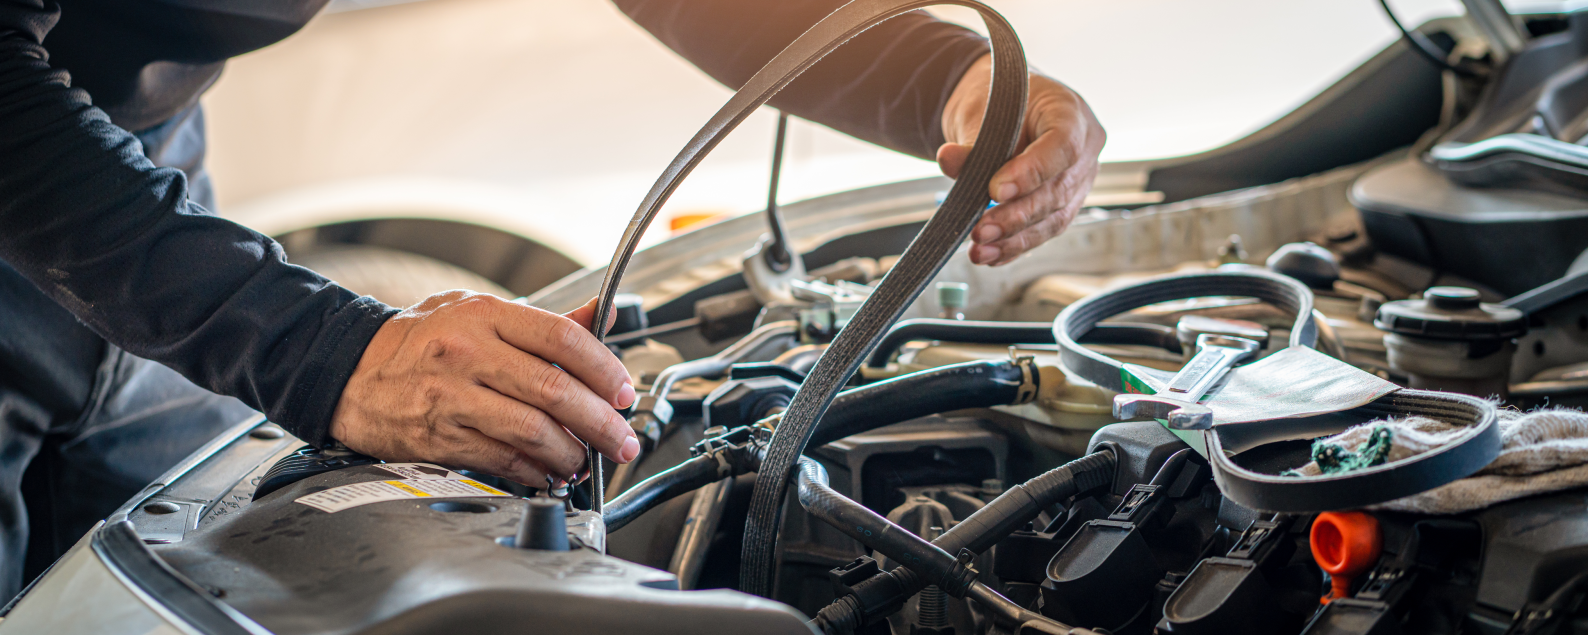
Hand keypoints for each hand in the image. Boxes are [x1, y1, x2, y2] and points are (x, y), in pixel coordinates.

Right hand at [329, 292, 637, 485]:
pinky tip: (549, 471)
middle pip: (554, 390)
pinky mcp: (439, 437)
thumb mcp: (475, 311)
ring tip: (585, 459)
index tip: (623, 391)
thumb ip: (541, 320)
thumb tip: (600, 316)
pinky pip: (502, 459)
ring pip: (532, 430)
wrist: (346, 370)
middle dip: (601, 421)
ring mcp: (452, 397)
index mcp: (485, 315)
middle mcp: (469, 353)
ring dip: (571, 452)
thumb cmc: (417, 340)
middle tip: (621, 439)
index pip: (562, 338)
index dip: (603, 368)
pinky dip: (535, 470)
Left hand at [938, 54, 1105, 265]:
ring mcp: (1080, 180)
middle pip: (1057, 190)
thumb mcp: (983, 112)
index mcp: (1071, 113)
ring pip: (1054, 217)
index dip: (1031, 172)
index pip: (1062, 146)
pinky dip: (1016, 245)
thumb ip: (972, 141)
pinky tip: (992, 256)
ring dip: (1015, 238)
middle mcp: (1086, 149)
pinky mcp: (1066, 204)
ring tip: (980, 250)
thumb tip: (948, 160)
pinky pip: (1044, 230)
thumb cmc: (1001, 103)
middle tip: (981, 230)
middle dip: (1017, 216)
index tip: (996, 191)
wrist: (1006, 109)